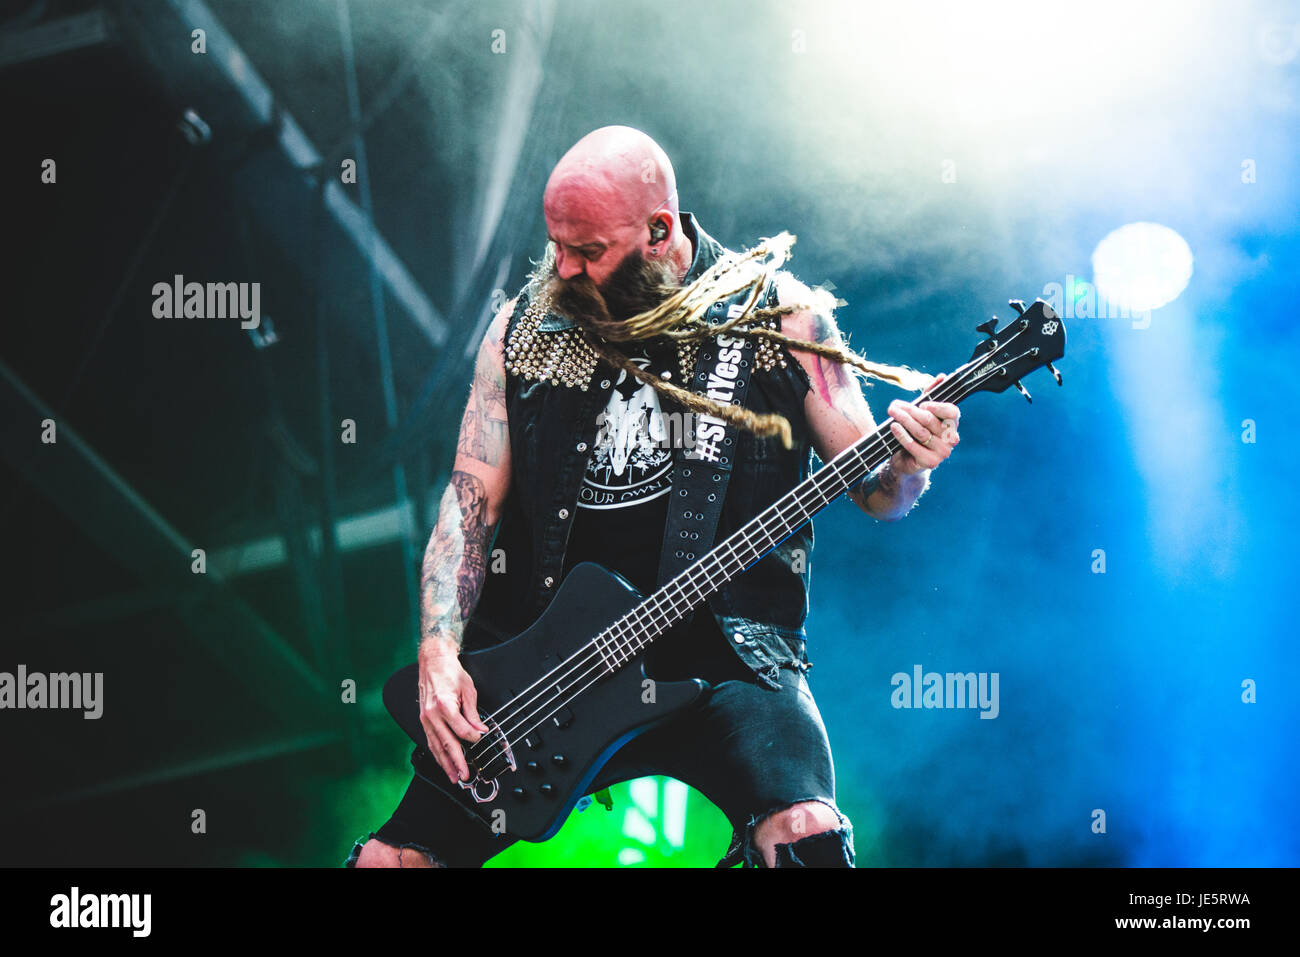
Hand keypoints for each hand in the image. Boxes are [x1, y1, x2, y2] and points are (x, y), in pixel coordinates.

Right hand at [417, 642, 489, 784]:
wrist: (433, 662)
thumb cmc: (449, 672)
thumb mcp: (468, 689)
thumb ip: (473, 712)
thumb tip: (480, 729)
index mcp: (444, 705)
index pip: (461, 730)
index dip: (473, 737)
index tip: (481, 739)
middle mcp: (432, 715)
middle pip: (446, 743)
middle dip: (456, 762)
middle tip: (465, 775)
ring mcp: (425, 718)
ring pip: (436, 746)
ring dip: (445, 763)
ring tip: (453, 776)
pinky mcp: (423, 719)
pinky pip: (430, 740)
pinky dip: (437, 753)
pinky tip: (443, 762)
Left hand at [886, 373, 960, 475]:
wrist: (907, 460)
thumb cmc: (916, 432)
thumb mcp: (923, 412)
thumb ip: (931, 394)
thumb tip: (942, 376)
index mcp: (953, 424)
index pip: (952, 412)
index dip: (937, 406)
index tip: (922, 403)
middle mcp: (951, 439)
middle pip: (929, 420)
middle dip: (910, 410)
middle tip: (894, 405)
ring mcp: (942, 452)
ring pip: (920, 431)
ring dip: (903, 420)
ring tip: (892, 412)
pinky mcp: (930, 462)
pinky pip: (913, 445)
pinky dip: (901, 434)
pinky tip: (893, 427)